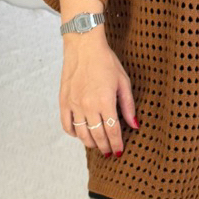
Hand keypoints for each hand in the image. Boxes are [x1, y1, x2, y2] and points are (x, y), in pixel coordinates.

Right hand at [59, 40, 139, 157]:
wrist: (84, 46)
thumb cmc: (106, 61)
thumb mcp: (123, 81)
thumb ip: (128, 105)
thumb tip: (134, 125)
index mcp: (105, 101)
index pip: (112, 131)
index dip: (117, 144)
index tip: (119, 151)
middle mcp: (88, 106)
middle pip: (97, 136)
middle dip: (105, 147)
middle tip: (109, 152)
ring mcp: (74, 105)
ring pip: (82, 134)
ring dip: (90, 143)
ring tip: (97, 144)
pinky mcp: (64, 101)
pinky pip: (67, 125)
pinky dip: (74, 133)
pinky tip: (80, 134)